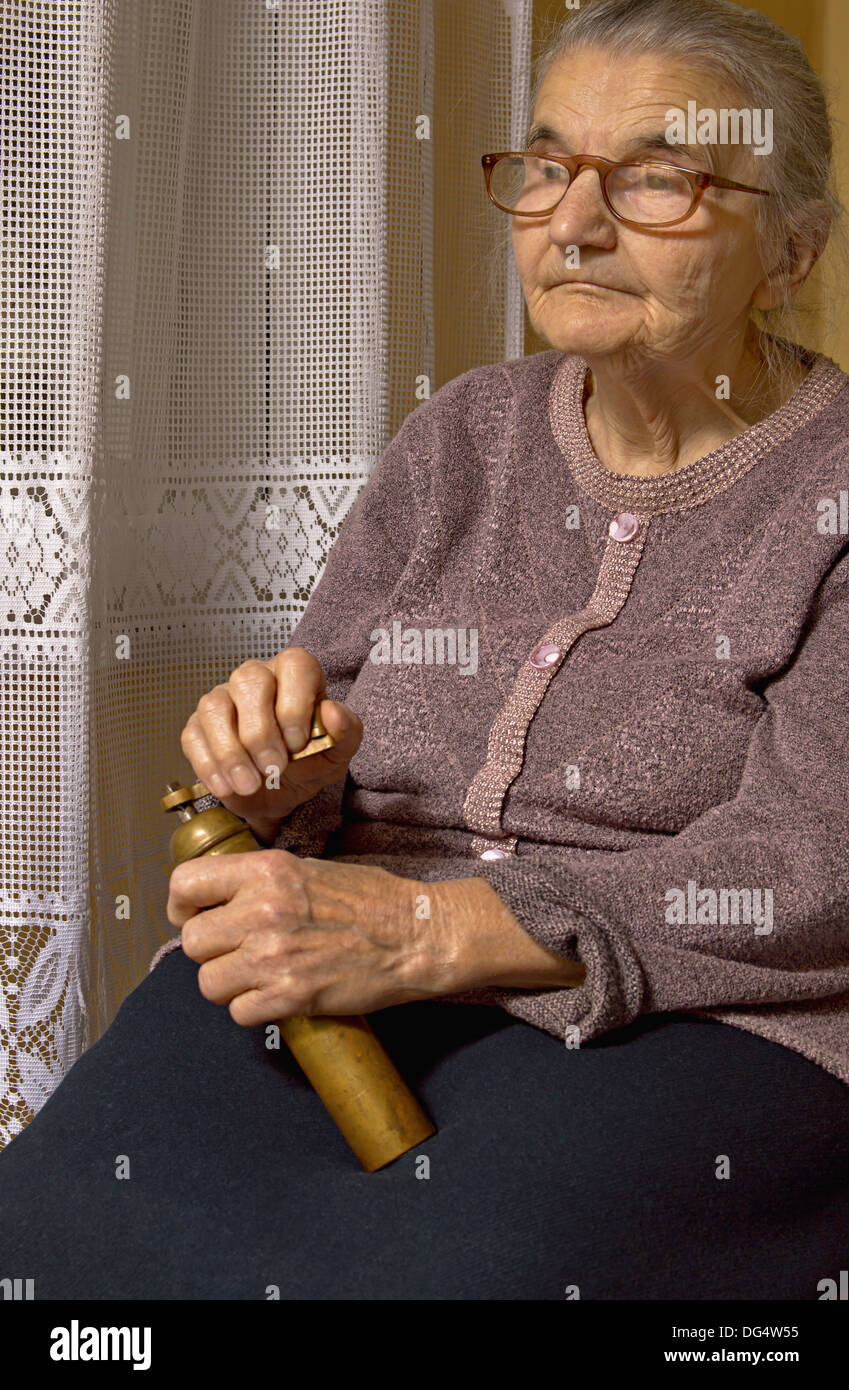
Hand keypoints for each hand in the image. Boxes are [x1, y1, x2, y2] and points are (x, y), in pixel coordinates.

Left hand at [166, 850, 452, 1025]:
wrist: (418, 935)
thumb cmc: (372, 901)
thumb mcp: (309, 868)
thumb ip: (261, 881)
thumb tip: (221, 898)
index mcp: (267, 870)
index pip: (185, 883)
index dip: (182, 906)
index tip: (195, 916)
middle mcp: (263, 909)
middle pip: (193, 941)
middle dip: (212, 952)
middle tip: (238, 954)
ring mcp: (274, 954)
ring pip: (208, 983)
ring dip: (230, 985)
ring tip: (261, 977)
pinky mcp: (291, 995)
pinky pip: (239, 1012)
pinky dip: (254, 1009)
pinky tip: (279, 995)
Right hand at [180, 647, 362, 839]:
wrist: (282, 793)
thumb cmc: (311, 761)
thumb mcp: (339, 752)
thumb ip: (346, 731)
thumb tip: (333, 712)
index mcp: (296, 674)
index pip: (294, 665)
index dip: (295, 704)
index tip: (298, 742)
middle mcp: (258, 677)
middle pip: (249, 681)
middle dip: (260, 732)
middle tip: (273, 769)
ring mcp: (224, 698)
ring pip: (215, 707)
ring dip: (231, 752)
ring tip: (249, 785)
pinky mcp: (199, 726)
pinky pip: (194, 736)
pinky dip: (209, 765)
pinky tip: (227, 786)